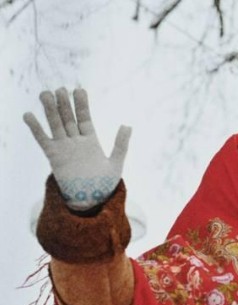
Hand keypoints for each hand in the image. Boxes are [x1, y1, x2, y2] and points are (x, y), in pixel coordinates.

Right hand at [23, 87, 130, 210]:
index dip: (82, 105)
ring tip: (45, 94)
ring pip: (55, 124)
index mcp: (91, 141)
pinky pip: (42, 139)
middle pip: (68, 118)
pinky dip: (35, 128)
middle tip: (60, 89)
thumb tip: (128, 125)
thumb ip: (121, 144)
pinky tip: (28, 115)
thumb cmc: (104, 184)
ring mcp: (63, 147)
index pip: (85, 118)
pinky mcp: (53, 156)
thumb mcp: (116, 164)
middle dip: (64, 104)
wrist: (90, 200)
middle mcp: (76, 141)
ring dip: (50, 110)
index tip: (79, 90)